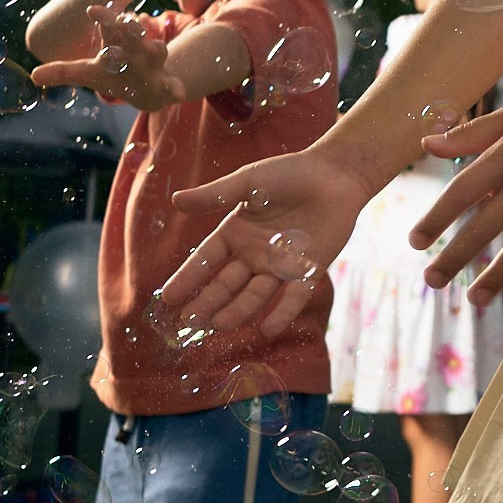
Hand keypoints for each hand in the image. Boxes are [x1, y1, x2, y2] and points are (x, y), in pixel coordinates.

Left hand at [29, 6, 183, 110]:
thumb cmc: (116, 75)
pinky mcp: (167, 85)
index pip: (109, 27)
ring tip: (156, 47)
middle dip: (129, 27)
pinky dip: (177, 89)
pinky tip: (179, 93)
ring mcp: (154, 66)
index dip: (104, 18)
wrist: (149, 89)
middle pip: (134, 34)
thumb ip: (63, 72)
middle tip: (125, 18)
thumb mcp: (89, 73)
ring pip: (158, 52)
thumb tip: (33, 75)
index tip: (93, 9)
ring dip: (157, 49)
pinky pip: (174, 86)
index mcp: (117, 45)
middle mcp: (137, 50)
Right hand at [162, 149, 378, 335]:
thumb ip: (215, 195)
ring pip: (255, 294)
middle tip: (189, 322)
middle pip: (226, 284)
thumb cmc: (290, 173)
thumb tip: (175, 200)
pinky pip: (294, 296)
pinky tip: (268, 329)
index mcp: (236, 233)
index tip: (167, 298)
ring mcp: (280, 265)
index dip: (187, 278)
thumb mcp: (248, 182)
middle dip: (208, 302)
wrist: (335, 174)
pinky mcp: (308, 270)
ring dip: (238, 311)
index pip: (205, 260)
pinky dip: (282, 312)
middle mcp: (254, 254)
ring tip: (219, 325)